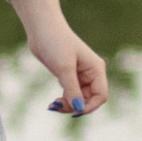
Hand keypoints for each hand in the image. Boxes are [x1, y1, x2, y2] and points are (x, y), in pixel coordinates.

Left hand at [13, 0, 108, 117]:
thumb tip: (79, 109)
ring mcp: (79, 75)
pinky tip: (52, 103)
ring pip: (79, 98)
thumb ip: (72, 90)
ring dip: (68, 105)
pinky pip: (70, 94)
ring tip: (53, 104)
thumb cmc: (55, 43)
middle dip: (76, 106)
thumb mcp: (64, 68)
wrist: (41, 28)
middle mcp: (91, 73)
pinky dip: (63, 100)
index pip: (101, 95)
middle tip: (57, 106)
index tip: (74, 111)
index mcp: (96, 69)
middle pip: (89, 99)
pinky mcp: (68, 75)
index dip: (90, 106)